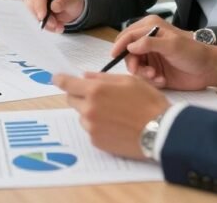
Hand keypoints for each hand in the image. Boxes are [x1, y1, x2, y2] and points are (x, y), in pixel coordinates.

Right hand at [23, 0, 84, 32]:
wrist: (70, 6)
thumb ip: (64, 1)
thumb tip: (54, 6)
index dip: (39, 4)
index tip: (43, 16)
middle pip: (31, 2)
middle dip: (43, 16)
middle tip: (54, 24)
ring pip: (32, 13)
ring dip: (45, 23)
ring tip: (59, 26)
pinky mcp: (33, 10)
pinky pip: (36, 20)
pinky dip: (46, 26)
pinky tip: (56, 26)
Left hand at [53, 72, 169, 159]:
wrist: (160, 131)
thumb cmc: (148, 102)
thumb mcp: (128, 80)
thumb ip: (103, 78)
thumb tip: (85, 76)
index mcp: (96, 90)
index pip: (67, 83)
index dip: (60, 80)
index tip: (56, 78)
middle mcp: (89, 109)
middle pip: (71, 100)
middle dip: (79, 95)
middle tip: (98, 96)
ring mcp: (91, 127)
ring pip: (82, 115)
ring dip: (90, 112)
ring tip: (113, 113)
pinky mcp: (96, 141)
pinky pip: (90, 129)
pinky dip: (98, 126)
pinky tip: (115, 125)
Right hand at [114, 20, 216, 89]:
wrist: (208, 70)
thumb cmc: (192, 52)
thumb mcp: (172, 45)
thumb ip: (150, 43)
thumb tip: (130, 46)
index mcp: (150, 28)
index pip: (128, 35)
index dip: (120, 45)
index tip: (115, 56)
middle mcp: (147, 41)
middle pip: (128, 53)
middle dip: (134, 64)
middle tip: (144, 72)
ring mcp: (150, 57)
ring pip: (134, 67)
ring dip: (143, 74)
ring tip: (156, 77)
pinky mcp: (154, 71)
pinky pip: (143, 77)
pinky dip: (150, 80)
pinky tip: (162, 80)